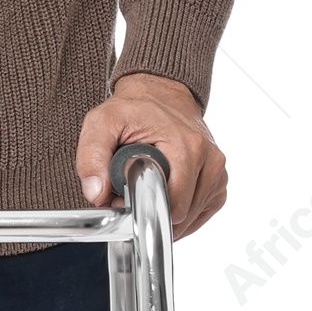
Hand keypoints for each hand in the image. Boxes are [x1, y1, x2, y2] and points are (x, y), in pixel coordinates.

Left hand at [74, 72, 226, 239]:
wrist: (161, 93)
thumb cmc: (134, 109)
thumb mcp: (103, 123)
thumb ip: (92, 157)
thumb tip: (97, 194)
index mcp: (187, 147)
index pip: (169, 203)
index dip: (142, 209)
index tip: (124, 199)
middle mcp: (209, 159)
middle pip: (181, 214)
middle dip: (153, 211)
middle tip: (132, 192)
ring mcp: (218, 170)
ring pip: (191, 217)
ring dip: (167, 211)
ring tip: (150, 187)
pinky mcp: (219, 180)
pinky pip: (202, 212)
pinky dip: (183, 211)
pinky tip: (167, 193)